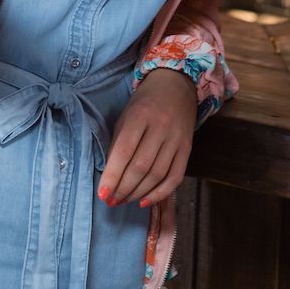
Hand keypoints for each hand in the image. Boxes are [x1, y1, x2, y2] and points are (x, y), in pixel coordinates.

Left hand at [99, 68, 195, 208]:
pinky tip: (145, 201)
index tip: (102, 194)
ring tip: (123, 201)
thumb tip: (109, 178)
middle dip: (123, 189)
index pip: (124, 151)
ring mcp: (176, 139)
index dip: (112, 175)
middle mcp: (161, 127)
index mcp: (140, 116)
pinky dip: (160, 194)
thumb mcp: (125, 116)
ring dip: (138, 193)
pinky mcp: (188, 149)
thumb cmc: (144, 104)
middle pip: (141, 167)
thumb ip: (117, 144)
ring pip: (157, 175)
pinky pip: (175, 177)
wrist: (176, 86)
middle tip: (110, 201)